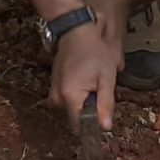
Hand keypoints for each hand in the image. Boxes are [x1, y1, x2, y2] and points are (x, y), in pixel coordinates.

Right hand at [49, 9, 122, 128]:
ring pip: (73, 109)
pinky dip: (77, 96)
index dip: (94, 124)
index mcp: (70, 97)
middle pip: (77, 118)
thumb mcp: (106, 77)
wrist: (75, 30)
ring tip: (93, 82)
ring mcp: (53, 92)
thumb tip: (105, 128)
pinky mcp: (53, 87)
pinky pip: (67, 100)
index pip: (81, 127)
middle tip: (100, 90)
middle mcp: (57, 98)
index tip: (104, 115)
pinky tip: (85, 80)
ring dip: (84, 102)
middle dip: (90, 110)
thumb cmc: (94, 51)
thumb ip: (105, 104)